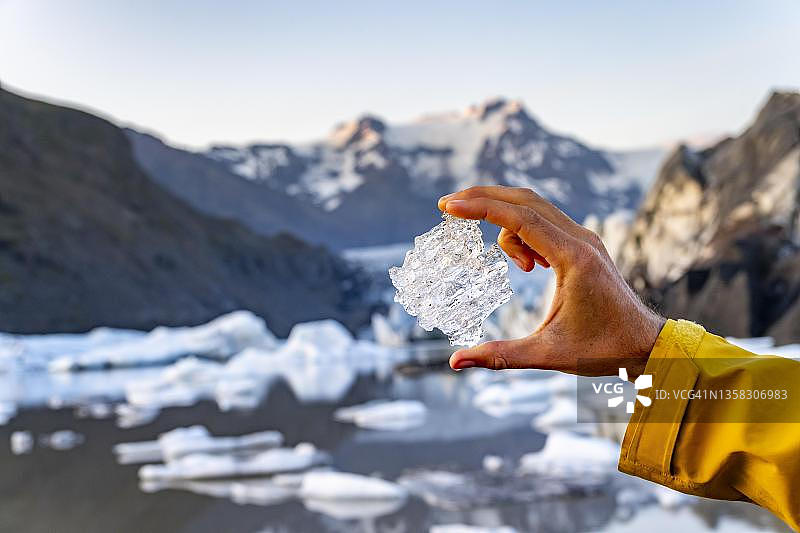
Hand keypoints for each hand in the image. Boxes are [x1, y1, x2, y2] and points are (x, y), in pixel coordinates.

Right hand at [437, 186, 664, 378]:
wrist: (646, 345)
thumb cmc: (603, 350)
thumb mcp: (548, 355)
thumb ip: (499, 355)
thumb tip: (455, 362)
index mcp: (572, 258)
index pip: (519, 217)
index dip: (480, 207)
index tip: (448, 206)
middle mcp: (580, 239)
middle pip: (524, 199)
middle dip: (483, 197)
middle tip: (447, 206)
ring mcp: (584, 238)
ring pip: (533, 209)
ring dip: (507, 225)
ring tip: (517, 268)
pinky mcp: (584, 244)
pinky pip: (544, 222)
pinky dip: (523, 232)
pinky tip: (529, 266)